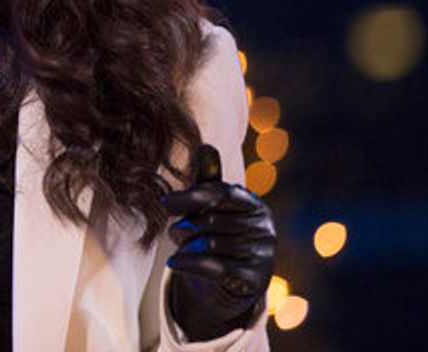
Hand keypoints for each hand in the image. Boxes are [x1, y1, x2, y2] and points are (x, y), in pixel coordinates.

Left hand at [161, 144, 275, 341]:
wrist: (227, 280)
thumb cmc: (216, 232)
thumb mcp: (210, 206)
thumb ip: (207, 179)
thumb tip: (206, 146)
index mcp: (253, 203)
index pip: (220, 194)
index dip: (190, 197)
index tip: (163, 203)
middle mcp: (264, 228)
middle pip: (211, 222)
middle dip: (185, 227)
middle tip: (173, 232)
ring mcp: (263, 255)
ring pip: (210, 245)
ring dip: (187, 247)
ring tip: (182, 248)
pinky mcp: (256, 280)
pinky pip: (215, 268)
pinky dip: (189, 265)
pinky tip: (174, 263)